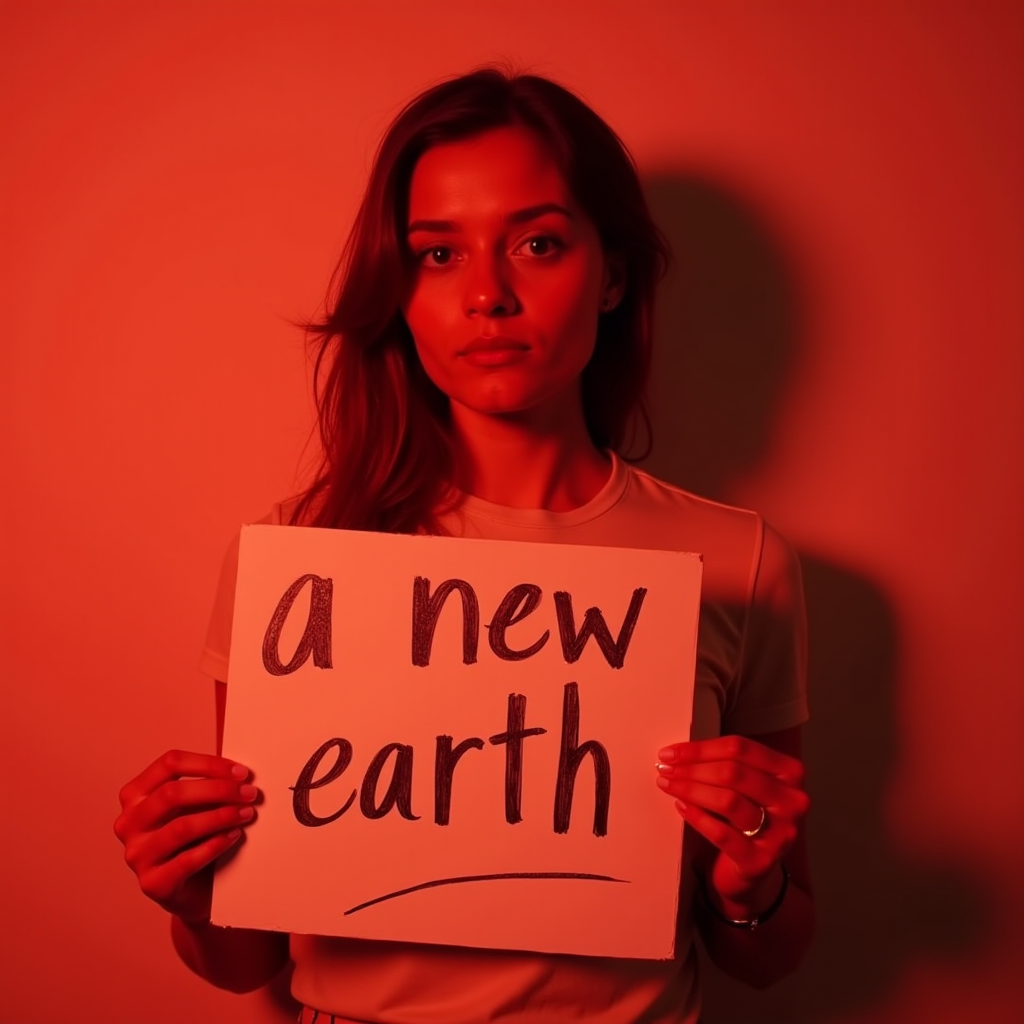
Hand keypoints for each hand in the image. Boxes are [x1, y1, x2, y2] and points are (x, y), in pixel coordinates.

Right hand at [114, 750, 259, 924]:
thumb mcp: (195, 805)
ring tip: (246, 814)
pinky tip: (234, 836)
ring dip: (221, 816)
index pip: (169, 764)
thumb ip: (206, 784)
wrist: (192, 890)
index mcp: (135, 795)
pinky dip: (216, 844)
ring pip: (181, 827)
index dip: (209, 764)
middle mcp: (129, 823)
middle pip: (172, 793)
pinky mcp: (152, 883)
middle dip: (218, 790)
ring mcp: (136, 855)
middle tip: (249, 793)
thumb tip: (238, 772)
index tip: (241, 772)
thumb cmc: (194, 838)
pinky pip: (187, 860)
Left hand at [656, 735, 808, 909]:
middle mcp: (792, 800)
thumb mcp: (745, 786)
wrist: (754, 869)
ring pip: (728, 800)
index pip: (740, 749)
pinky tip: (681, 807)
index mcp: (789, 772)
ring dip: (691, 789)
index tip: (671, 752)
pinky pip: (722, 833)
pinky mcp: (760, 860)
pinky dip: (697, 817)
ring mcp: (780, 832)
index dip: (700, 748)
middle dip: (692, 769)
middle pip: (733, 772)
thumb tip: (678, 753)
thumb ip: (724, 765)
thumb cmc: (745, 817)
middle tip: (664, 769)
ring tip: (668, 785)